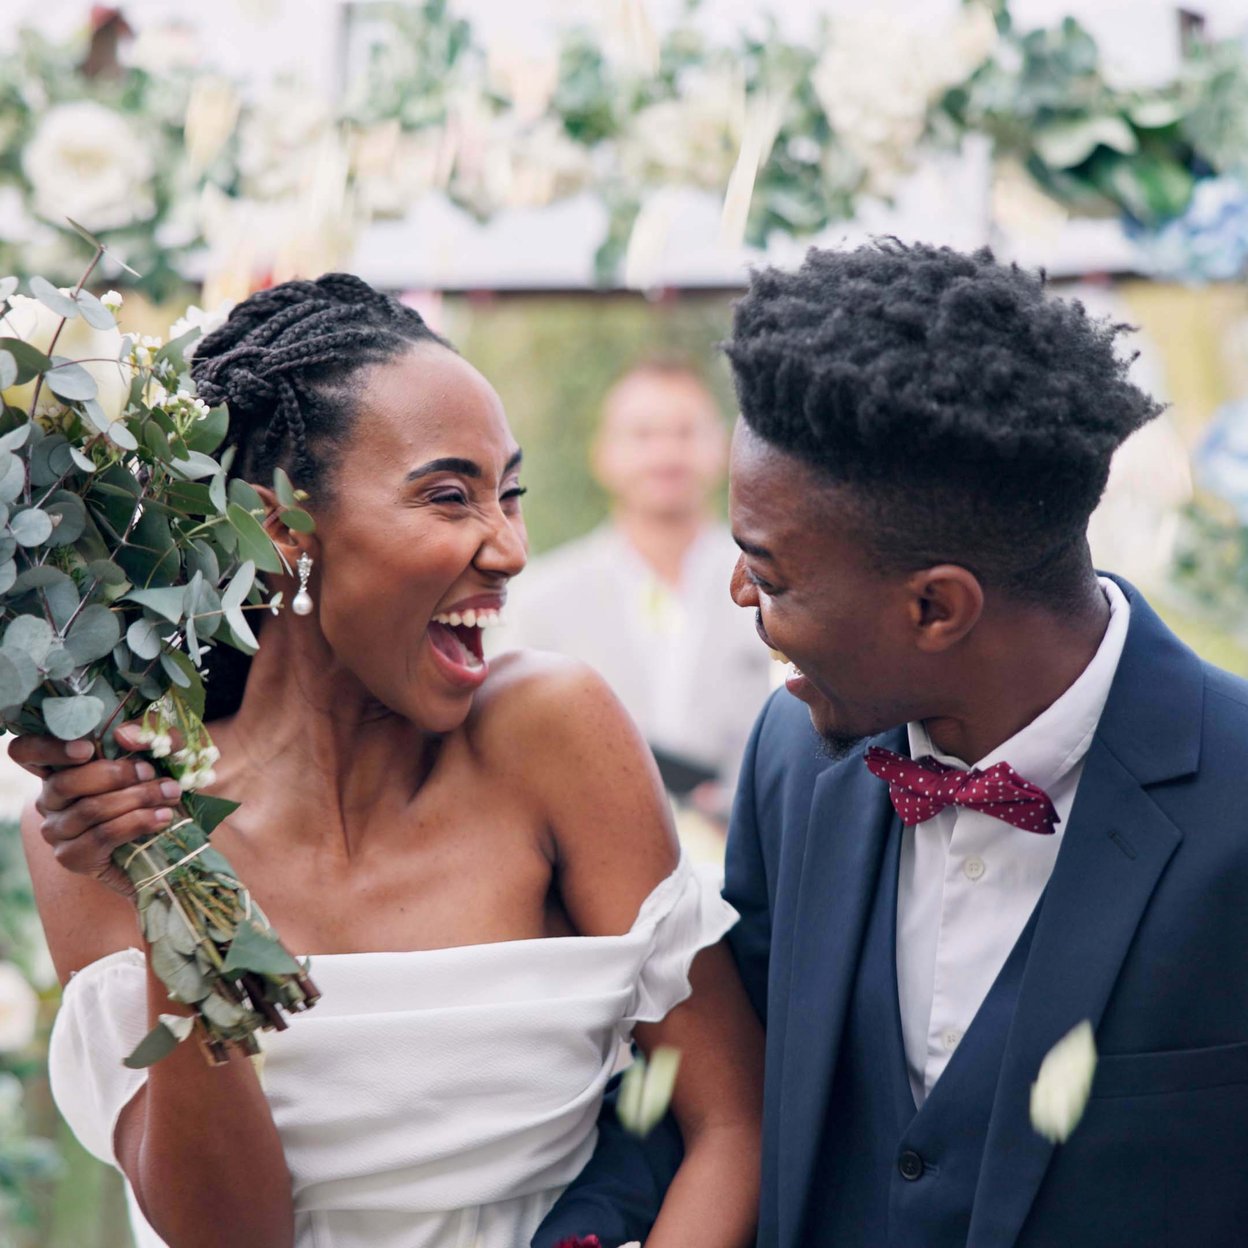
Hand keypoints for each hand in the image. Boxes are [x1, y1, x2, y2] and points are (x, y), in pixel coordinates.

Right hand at [11, 723, 183, 895]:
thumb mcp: (160, 753)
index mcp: (61, 767)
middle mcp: (50, 798)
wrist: (168, 841)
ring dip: (136, 799)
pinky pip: (101, 836)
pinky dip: (137, 823)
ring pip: (89, 810)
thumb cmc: (156, 786)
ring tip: (169, 794)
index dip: (48, 748)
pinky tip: (162, 818)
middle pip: (64, 783)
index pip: (28, 751)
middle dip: (116, 775)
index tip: (86, 748)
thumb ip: (148, 734)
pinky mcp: (72, 857)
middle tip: (151, 772)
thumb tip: (124, 735)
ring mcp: (57, 830)